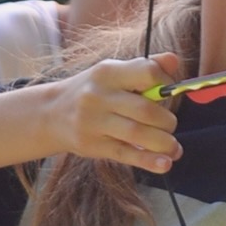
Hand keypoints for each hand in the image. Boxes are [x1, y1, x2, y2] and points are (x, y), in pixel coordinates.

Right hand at [41, 56, 182, 175]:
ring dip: (163, 143)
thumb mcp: (113, 72)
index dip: (166, 83)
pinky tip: (165, 164)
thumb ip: (145, 66)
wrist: (50, 114)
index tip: (170, 92)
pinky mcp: (93, 146)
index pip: (146, 73)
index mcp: (108, 72)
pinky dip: (148, 161)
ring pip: (137, 134)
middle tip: (170, 125)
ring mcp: (94, 122)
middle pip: (145, 109)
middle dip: (167, 121)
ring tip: (173, 147)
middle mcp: (99, 96)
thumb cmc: (91, 90)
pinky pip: (126, 154)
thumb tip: (175, 61)